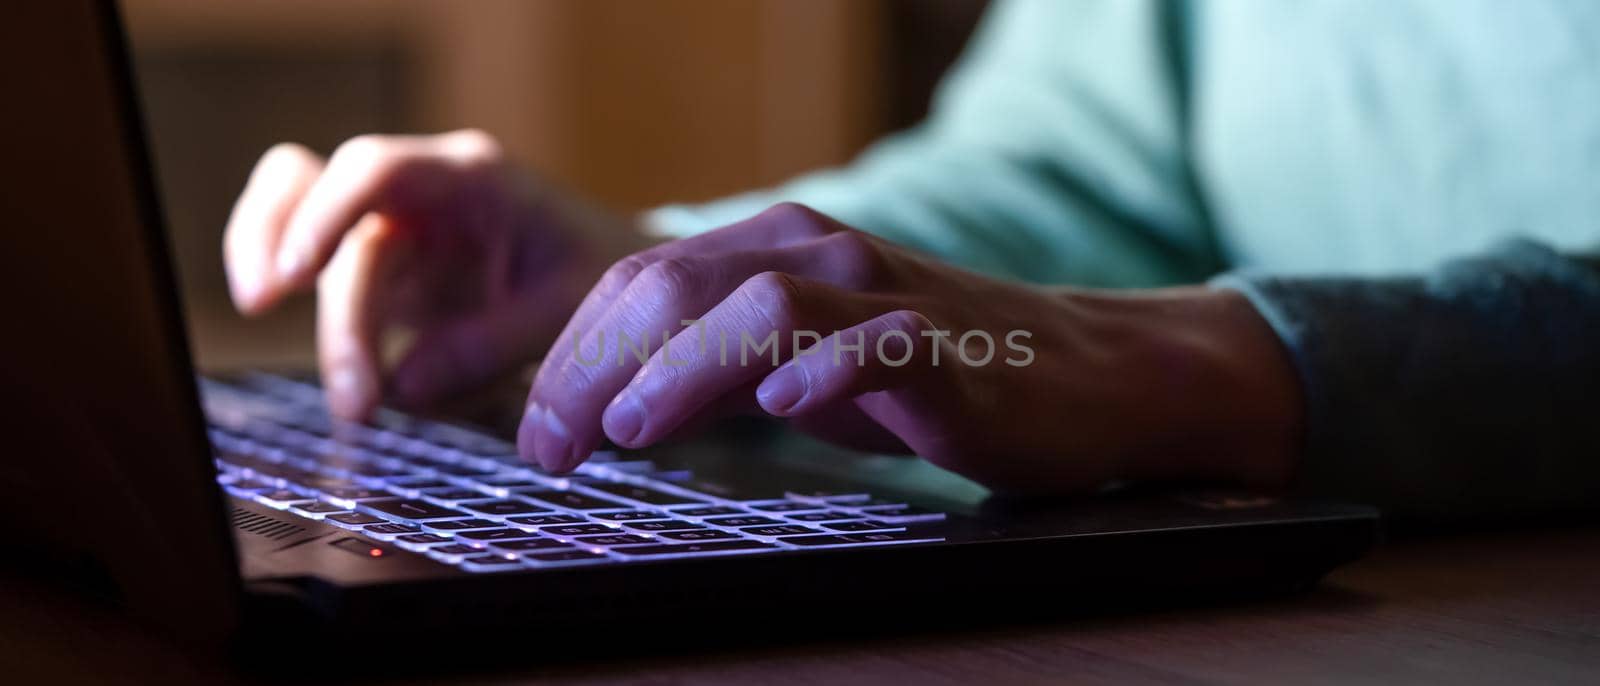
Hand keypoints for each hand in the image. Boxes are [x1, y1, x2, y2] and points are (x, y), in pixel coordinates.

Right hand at [222, 130, 645, 417]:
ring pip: (307, 242)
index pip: (373, 170)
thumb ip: (492, 342)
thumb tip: (404, 386)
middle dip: (339, 319)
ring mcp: (393, 226)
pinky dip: (319, 319)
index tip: (296, 278)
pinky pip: (324, 277)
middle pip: (334, 228)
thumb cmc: (594, 271)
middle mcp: (419, 192)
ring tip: (354, 407)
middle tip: (358, 403)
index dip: (323, 214)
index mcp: (470, 178)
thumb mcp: (567, 307)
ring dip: (319, 323)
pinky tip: (352, 380)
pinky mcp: (383, 267)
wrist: (608, 267)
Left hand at [520, 203, 1301, 493]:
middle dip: (591, 367)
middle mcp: (822, 255)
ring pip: (758, 304)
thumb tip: (608, 408)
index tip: (538, 433)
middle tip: (548, 446)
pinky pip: (875, 348)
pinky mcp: (946, 352)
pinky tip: (781, 407)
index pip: (641, 281)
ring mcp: (885, 298)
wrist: (1090, 373)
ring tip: (626, 430)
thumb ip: (717, 369)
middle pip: (675, 286)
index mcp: (777, 250)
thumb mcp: (805, 364)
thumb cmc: (935, 373)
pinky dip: (822, 371)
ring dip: (678, 368)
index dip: (572, 354)